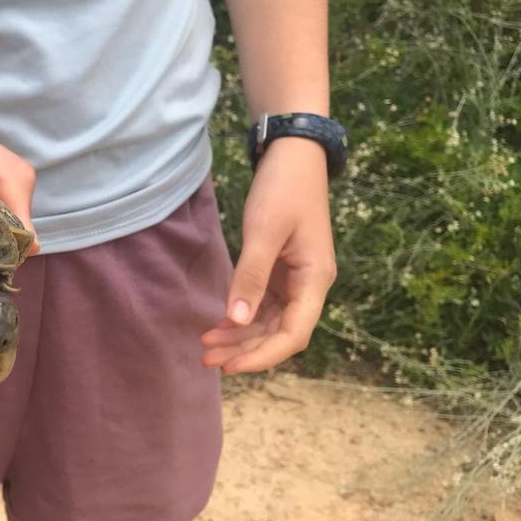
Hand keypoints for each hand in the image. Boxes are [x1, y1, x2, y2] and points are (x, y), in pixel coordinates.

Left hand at [200, 137, 336, 373]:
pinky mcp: (282, 272)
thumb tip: (237, 320)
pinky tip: (217, 325)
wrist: (293, 155)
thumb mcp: (264, 232)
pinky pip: (263, 305)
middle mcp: (310, 286)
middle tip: (205, 359)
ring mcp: (296, 280)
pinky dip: (241, 317)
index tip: (230, 365)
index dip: (262, 356)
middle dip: (245, 350)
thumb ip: (250, 277)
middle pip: (279, 334)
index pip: (293, 335)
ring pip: (270, 323)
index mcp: (315, 280)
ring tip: (205, 346)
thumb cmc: (283, 189)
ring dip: (240, 337)